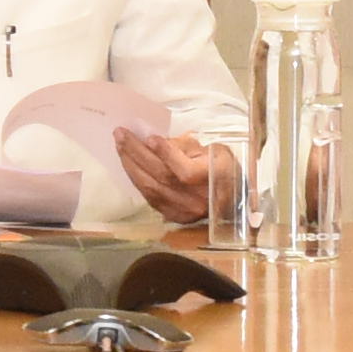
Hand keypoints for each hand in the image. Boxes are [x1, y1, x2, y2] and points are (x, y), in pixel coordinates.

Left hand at [118, 126, 242, 226]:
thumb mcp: (213, 149)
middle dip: (137, 154)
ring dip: (131, 166)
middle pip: (162, 178)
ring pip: (151, 189)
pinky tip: (128, 164)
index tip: (150, 137)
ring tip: (120, 146)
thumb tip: (155, 143)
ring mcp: (186, 211)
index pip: (186, 171)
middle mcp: (200, 199)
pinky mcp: (175, 217)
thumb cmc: (222, 167)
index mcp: (215, 178)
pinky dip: (137, 179)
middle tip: (121, 134)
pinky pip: (149, 198)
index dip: (167, 154)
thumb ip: (186, 146)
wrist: (233, 198)